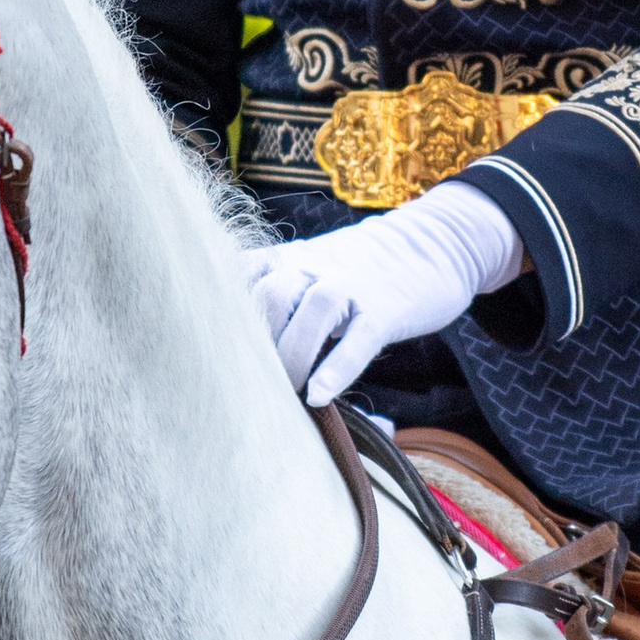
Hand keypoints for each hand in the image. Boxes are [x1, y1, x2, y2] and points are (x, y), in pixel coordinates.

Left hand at [244, 184, 525, 408]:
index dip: (218, 315)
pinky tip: (320, 396)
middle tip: (252, 384)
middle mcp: (312, 265)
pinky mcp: (386, 307)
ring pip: (312, 311)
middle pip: (269, 295)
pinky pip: (360, 338)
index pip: (238, 278)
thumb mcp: (311, 269)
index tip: (205, 353)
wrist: (434, 243)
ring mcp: (352, 283)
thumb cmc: (361, 271)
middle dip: (255, 344)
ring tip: (288, 394)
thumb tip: (240, 353)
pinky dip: (338, 367)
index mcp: (287, 258)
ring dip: (292, 357)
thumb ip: (277, 296)